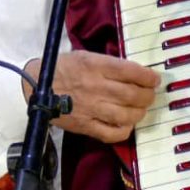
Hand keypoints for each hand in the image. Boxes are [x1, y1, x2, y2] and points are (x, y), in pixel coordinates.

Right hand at [22, 50, 158, 143]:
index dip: (147, 76)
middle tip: (150, 94)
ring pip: (126, 115)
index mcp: (94, 65)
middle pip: (132, 94)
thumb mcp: (84, 56)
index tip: (154, 79)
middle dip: (147, 95)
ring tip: (140, 108)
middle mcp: (95, 87)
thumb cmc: (62, 68)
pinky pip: (112, 133)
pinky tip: (126, 123)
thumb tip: (135, 73)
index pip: (130, 71)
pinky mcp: (85, 126)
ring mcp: (91, 109)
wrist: (36, 87)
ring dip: (139, 112)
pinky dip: (125, 130)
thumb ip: (108, 64)